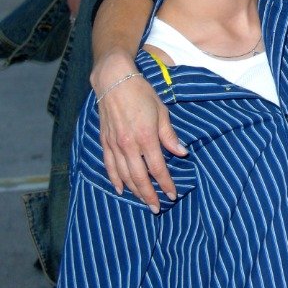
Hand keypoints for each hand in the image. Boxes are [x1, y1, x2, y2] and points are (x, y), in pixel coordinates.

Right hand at [92, 50, 185, 209]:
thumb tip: (182, 153)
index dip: (165, 183)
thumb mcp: (162, 111)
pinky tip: (120, 189)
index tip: (172, 194)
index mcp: (146, 137)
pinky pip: (109, 166)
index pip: (158, 168)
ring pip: (124, 175)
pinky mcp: (105, 141)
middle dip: (149, 195)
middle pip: (140, 177)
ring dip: (134, 191)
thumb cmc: (141, 93)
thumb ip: (169, 136)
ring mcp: (115, 144)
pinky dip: (115, 179)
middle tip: (157, 208)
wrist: (113, 80)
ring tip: (143, 201)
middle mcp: (129, 144)